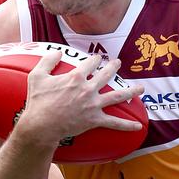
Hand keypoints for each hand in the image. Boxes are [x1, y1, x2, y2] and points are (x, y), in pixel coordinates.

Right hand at [22, 51, 144, 143]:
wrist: (41, 126)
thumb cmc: (37, 102)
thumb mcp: (37, 76)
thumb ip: (47, 61)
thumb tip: (57, 51)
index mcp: (76, 76)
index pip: (90, 63)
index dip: (95, 59)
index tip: (97, 58)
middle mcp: (88, 89)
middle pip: (106, 75)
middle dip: (114, 67)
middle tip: (118, 63)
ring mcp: (93, 104)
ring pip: (117, 96)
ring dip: (131, 91)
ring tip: (141, 88)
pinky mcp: (95, 119)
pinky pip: (114, 123)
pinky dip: (127, 125)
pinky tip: (138, 126)